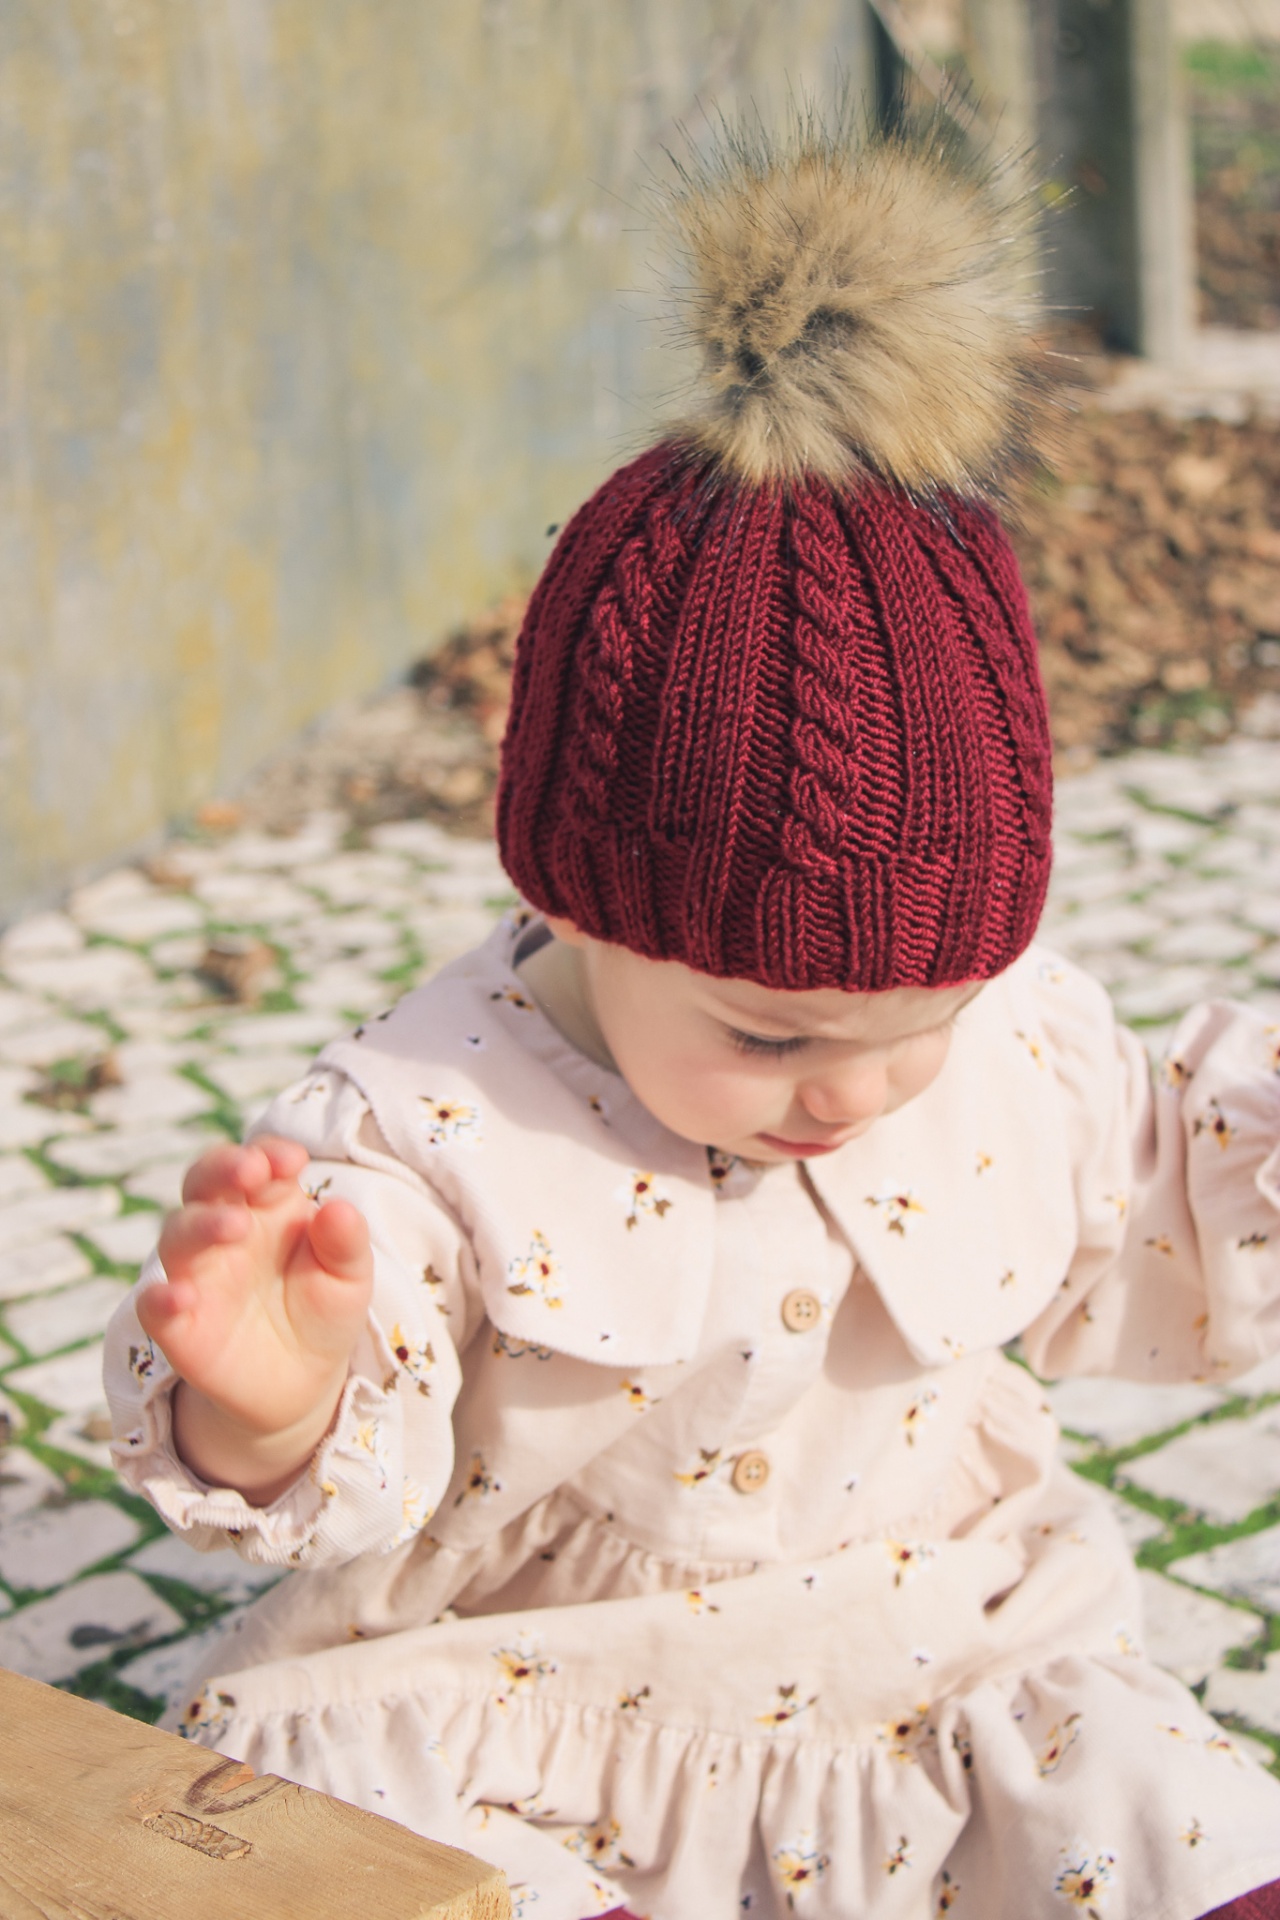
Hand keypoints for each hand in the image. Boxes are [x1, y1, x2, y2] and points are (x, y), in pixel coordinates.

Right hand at [138, 1137, 372, 1500]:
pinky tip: (181, 1296)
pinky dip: (159, 1298)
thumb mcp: (348, 1277)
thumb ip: (346, 1242)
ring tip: (235, 1226)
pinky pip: (153, 1305)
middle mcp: (224, 1231)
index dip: (267, 1153)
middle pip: (205, 1182)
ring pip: (177, 1234)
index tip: (292, 1160)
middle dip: (223, 1168)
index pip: (256, 1162)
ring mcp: (196, 1275)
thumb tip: (339, 1208)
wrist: (303, 1382)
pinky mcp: (177, 1326)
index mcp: (268, 1206)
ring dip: (201, 1224)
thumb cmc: (323, 1311)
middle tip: (251, 1170)